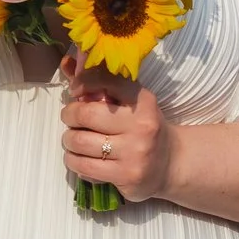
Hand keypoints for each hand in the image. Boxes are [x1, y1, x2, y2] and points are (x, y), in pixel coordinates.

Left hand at [60, 62, 172, 203]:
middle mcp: (141, 125)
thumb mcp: (129, 102)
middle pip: (84, 114)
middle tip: (71, 119)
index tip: (75, 90)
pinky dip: (74, 162)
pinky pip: (84, 167)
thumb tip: (67, 62)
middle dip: (69, 116)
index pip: (104, 80)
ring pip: (79, 143)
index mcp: (142, 101)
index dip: (82, 82)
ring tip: (75, 140)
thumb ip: (98, 83)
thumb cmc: (143, 126)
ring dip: (69, 141)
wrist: (171, 163)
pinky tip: (80, 158)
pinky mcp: (127, 176)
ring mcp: (135, 153)